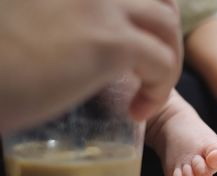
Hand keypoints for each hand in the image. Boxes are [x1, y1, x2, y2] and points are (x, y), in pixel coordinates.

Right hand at [0, 0, 181, 131]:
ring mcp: (100, 5)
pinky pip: (162, 61)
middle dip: (165, 32)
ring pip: (168, 26)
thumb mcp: (36, 25)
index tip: (143, 40)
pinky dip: (160, 89)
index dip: (148, 10)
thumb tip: (92, 41)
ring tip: (150, 92)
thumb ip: (71, 20)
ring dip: (168, 62)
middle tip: (154, 65)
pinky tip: (138, 111)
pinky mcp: (108, 41)